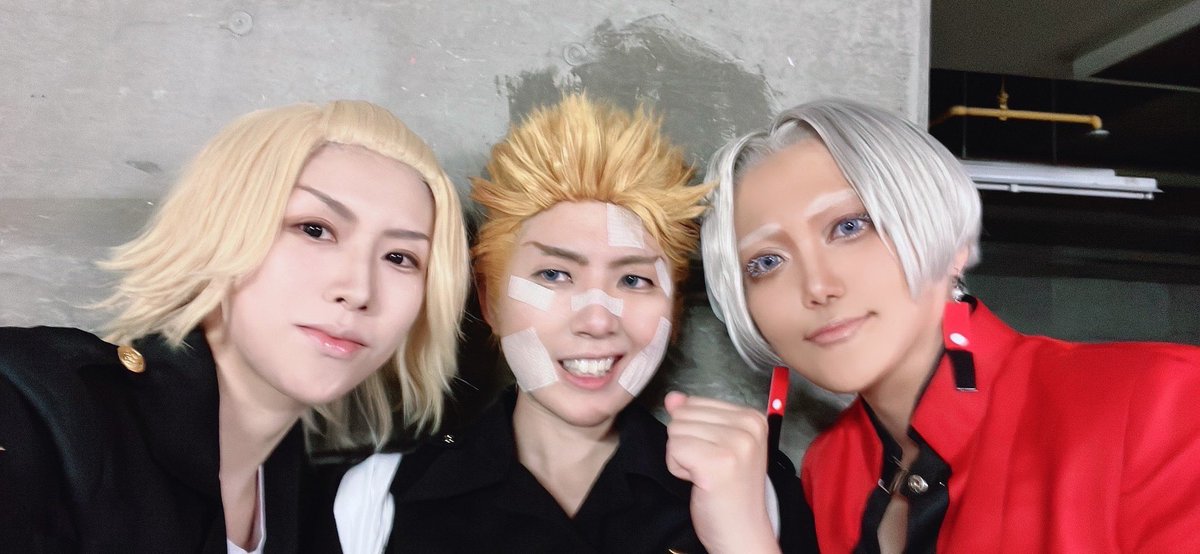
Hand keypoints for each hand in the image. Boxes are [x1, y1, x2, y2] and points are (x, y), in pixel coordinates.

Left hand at [664, 391, 780, 553]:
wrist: (742, 531)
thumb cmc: (729, 491)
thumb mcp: (714, 444)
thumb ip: (694, 416)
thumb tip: (673, 397)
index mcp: (753, 417)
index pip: (696, 403)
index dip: (695, 432)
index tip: (717, 456)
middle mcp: (749, 426)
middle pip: (683, 415)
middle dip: (686, 444)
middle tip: (710, 468)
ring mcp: (736, 444)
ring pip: (675, 431)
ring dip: (681, 457)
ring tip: (705, 475)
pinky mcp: (717, 463)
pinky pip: (674, 449)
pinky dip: (677, 469)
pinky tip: (699, 482)